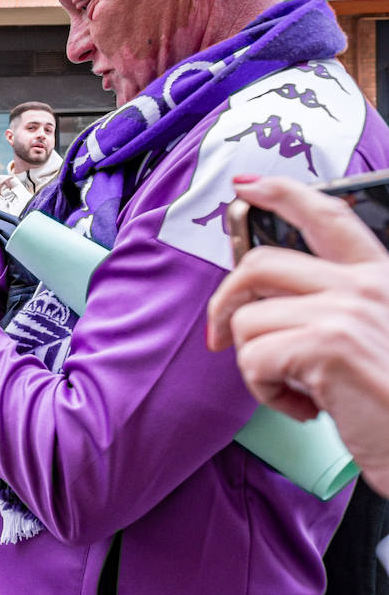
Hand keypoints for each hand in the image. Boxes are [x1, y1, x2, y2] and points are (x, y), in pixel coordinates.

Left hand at [206, 175, 388, 495]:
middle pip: (261, 265)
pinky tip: (306, 408)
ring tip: (298, 390)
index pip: (328, 217)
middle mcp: (367, 286)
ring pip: (249, 318)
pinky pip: (253, 358)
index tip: (248, 186)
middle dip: (226, 303)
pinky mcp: (328, 345)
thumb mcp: (375, 341)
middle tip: (221, 338)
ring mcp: (348, 312)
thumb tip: (268, 306)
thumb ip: (336, 312)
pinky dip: (266, 391)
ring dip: (256, 363)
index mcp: (381, 279)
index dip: (282, 193)